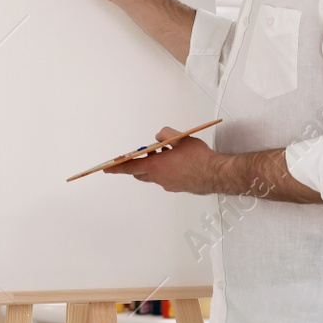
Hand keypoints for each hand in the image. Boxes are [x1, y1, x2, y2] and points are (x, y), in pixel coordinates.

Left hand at [102, 127, 225, 194]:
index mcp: (155, 166)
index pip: (130, 167)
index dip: (117, 168)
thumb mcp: (180, 138)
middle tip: (145, 153)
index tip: (106, 169)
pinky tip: (177, 163)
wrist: (216, 174)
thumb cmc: (198, 157)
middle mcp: (159, 178)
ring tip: (165, 154)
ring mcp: (168, 184)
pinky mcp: (178, 187)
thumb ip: (165, 134)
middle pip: (141, 173)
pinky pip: (166, 179)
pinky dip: (166, 171)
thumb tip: (159, 137)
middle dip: (138, 164)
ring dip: (154, 166)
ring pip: (154, 176)